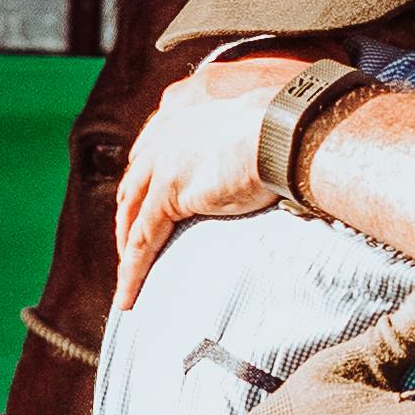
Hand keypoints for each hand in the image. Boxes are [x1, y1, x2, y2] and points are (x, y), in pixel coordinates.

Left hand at [115, 52, 301, 309]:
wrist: (288, 129)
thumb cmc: (286, 129)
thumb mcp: (255, 130)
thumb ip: (239, 142)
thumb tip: (258, 160)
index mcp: (181, 117)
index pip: (150, 159)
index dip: (144, 190)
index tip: (145, 213)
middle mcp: (163, 137)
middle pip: (133, 188)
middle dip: (129, 222)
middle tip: (132, 252)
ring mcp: (162, 163)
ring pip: (132, 218)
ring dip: (126, 252)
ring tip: (128, 285)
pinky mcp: (169, 192)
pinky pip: (142, 239)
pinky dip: (133, 270)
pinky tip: (129, 297)